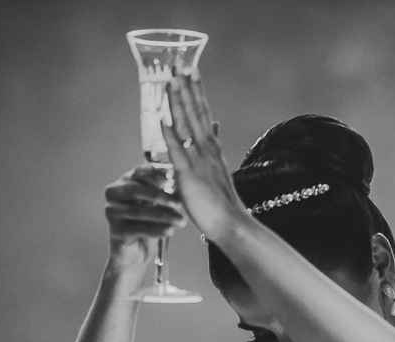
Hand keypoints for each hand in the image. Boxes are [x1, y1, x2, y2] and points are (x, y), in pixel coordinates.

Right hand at [104, 165, 186, 268]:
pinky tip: (169, 231)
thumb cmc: (151, 219)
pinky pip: (137, 229)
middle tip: (178, 203)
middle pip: (135, 190)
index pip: (138, 172)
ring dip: (162, 215)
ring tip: (180, 221)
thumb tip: (180, 183)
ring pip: (137, 211)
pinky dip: (155, 230)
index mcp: (126, 180)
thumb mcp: (161, 201)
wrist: (139, 249)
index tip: (171, 180)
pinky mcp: (115, 231)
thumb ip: (168, 190)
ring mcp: (112, 212)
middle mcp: (114, 193)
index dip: (155, 175)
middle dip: (159, 196)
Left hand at [162, 70, 248, 241]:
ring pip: (187, 125)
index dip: (195, 91)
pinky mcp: (189, 175)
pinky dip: (170, 135)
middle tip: (179, 65)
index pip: (203, 113)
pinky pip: (177, 151)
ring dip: (178, 102)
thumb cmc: (222, 202)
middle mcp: (207, 149)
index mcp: (212, 148)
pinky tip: (162, 119)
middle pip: (195, 112)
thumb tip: (216, 125)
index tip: (190, 71)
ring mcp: (199, 160)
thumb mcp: (218, 167)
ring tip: (171, 81)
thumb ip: (214, 145)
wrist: (232, 224)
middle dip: (186, 88)